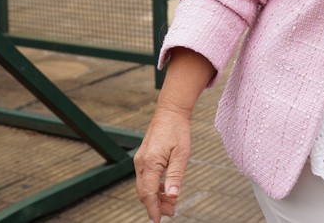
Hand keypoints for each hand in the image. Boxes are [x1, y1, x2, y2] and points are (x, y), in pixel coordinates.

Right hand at [134, 107, 192, 222]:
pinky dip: (154, 188)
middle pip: (144, 192)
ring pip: (143, 186)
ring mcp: (140, 160)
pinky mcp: (143, 158)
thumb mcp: (182, 154)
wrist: (170, 112)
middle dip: (156, 205)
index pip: (148, 193)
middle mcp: (141, 162)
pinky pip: (145, 178)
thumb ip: (176, 176)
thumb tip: (173, 196)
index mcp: (150, 162)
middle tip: (172, 212)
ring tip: (171, 204)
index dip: (153, 208)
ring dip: (155, 197)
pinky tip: (166, 191)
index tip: (158, 221)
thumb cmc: (178, 130)